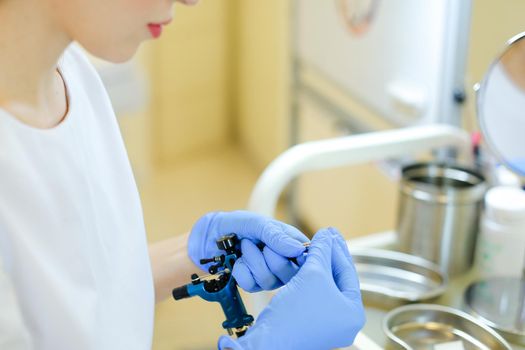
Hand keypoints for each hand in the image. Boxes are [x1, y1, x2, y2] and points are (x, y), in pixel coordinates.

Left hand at [188, 211, 308, 291]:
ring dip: (251, 261)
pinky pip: (252, 286)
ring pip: (269, 280)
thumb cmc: (236, 225)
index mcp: (291, 244)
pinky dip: (241, 271)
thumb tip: (298, 250)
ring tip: (244, 248)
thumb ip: (276, 235)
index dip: (293, 255)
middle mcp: (284, 262)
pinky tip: (238, 262)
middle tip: (255, 242)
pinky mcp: (254, 285)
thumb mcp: (256, 223)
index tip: (274, 244)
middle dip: (267, 256)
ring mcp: (270, 275)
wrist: (210, 237)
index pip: (306, 257)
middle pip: (288, 272)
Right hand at [218, 227, 364, 349]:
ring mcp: (328, 324)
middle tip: (326, 235)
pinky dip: (309, 278)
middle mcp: (344, 321)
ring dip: (317, 264)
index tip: (331, 232)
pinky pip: (314, 294)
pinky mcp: (311, 324)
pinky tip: (303, 263)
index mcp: (353, 313)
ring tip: (313, 245)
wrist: (268, 341)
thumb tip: (327, 235)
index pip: (348, 272)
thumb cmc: (293, 314)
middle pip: (337, 279)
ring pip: (324, 285)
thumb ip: (322, 251)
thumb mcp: (312, 274)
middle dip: (328, 255)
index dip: (337, 248)